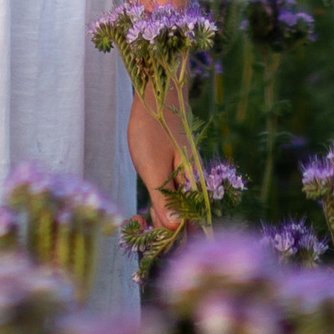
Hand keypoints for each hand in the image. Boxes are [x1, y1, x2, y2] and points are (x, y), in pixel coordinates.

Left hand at [128, 94, 187, 239]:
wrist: (156, 90)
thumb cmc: (154, 128)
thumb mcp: (154, 169)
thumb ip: (164, 201)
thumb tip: (174, 230)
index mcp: (195, 185)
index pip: (193, 224)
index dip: (174, 240)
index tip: (150, 244)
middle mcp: (195, 182)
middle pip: (185, 218)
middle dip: (163, 231)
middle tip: (138, 227)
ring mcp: (186, 174)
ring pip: (177, 207)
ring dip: (159, 218)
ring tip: (137, 220)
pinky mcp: (176, 168)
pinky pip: (172, 195)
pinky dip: (159, 204)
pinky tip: (145, 208)